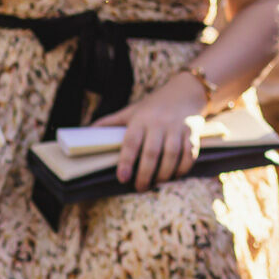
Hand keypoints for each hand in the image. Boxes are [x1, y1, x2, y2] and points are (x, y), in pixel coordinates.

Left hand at [96, 74, 206, 190]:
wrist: (186, 91)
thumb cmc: (153, 105)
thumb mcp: (131, 110)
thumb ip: (111, 122)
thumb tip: (86, 133)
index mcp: (141, 118)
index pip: (131, 141)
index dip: (126, 161)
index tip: (122, 178)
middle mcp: (159, 123)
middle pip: (152, 152)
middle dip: (145, 174)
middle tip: (139, 188)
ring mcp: (177, 127)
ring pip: (172, 155)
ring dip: (164, 174)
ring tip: (156, 184)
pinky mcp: (192, 132)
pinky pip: (189, 154)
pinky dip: (182, 168)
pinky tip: (174, 176)